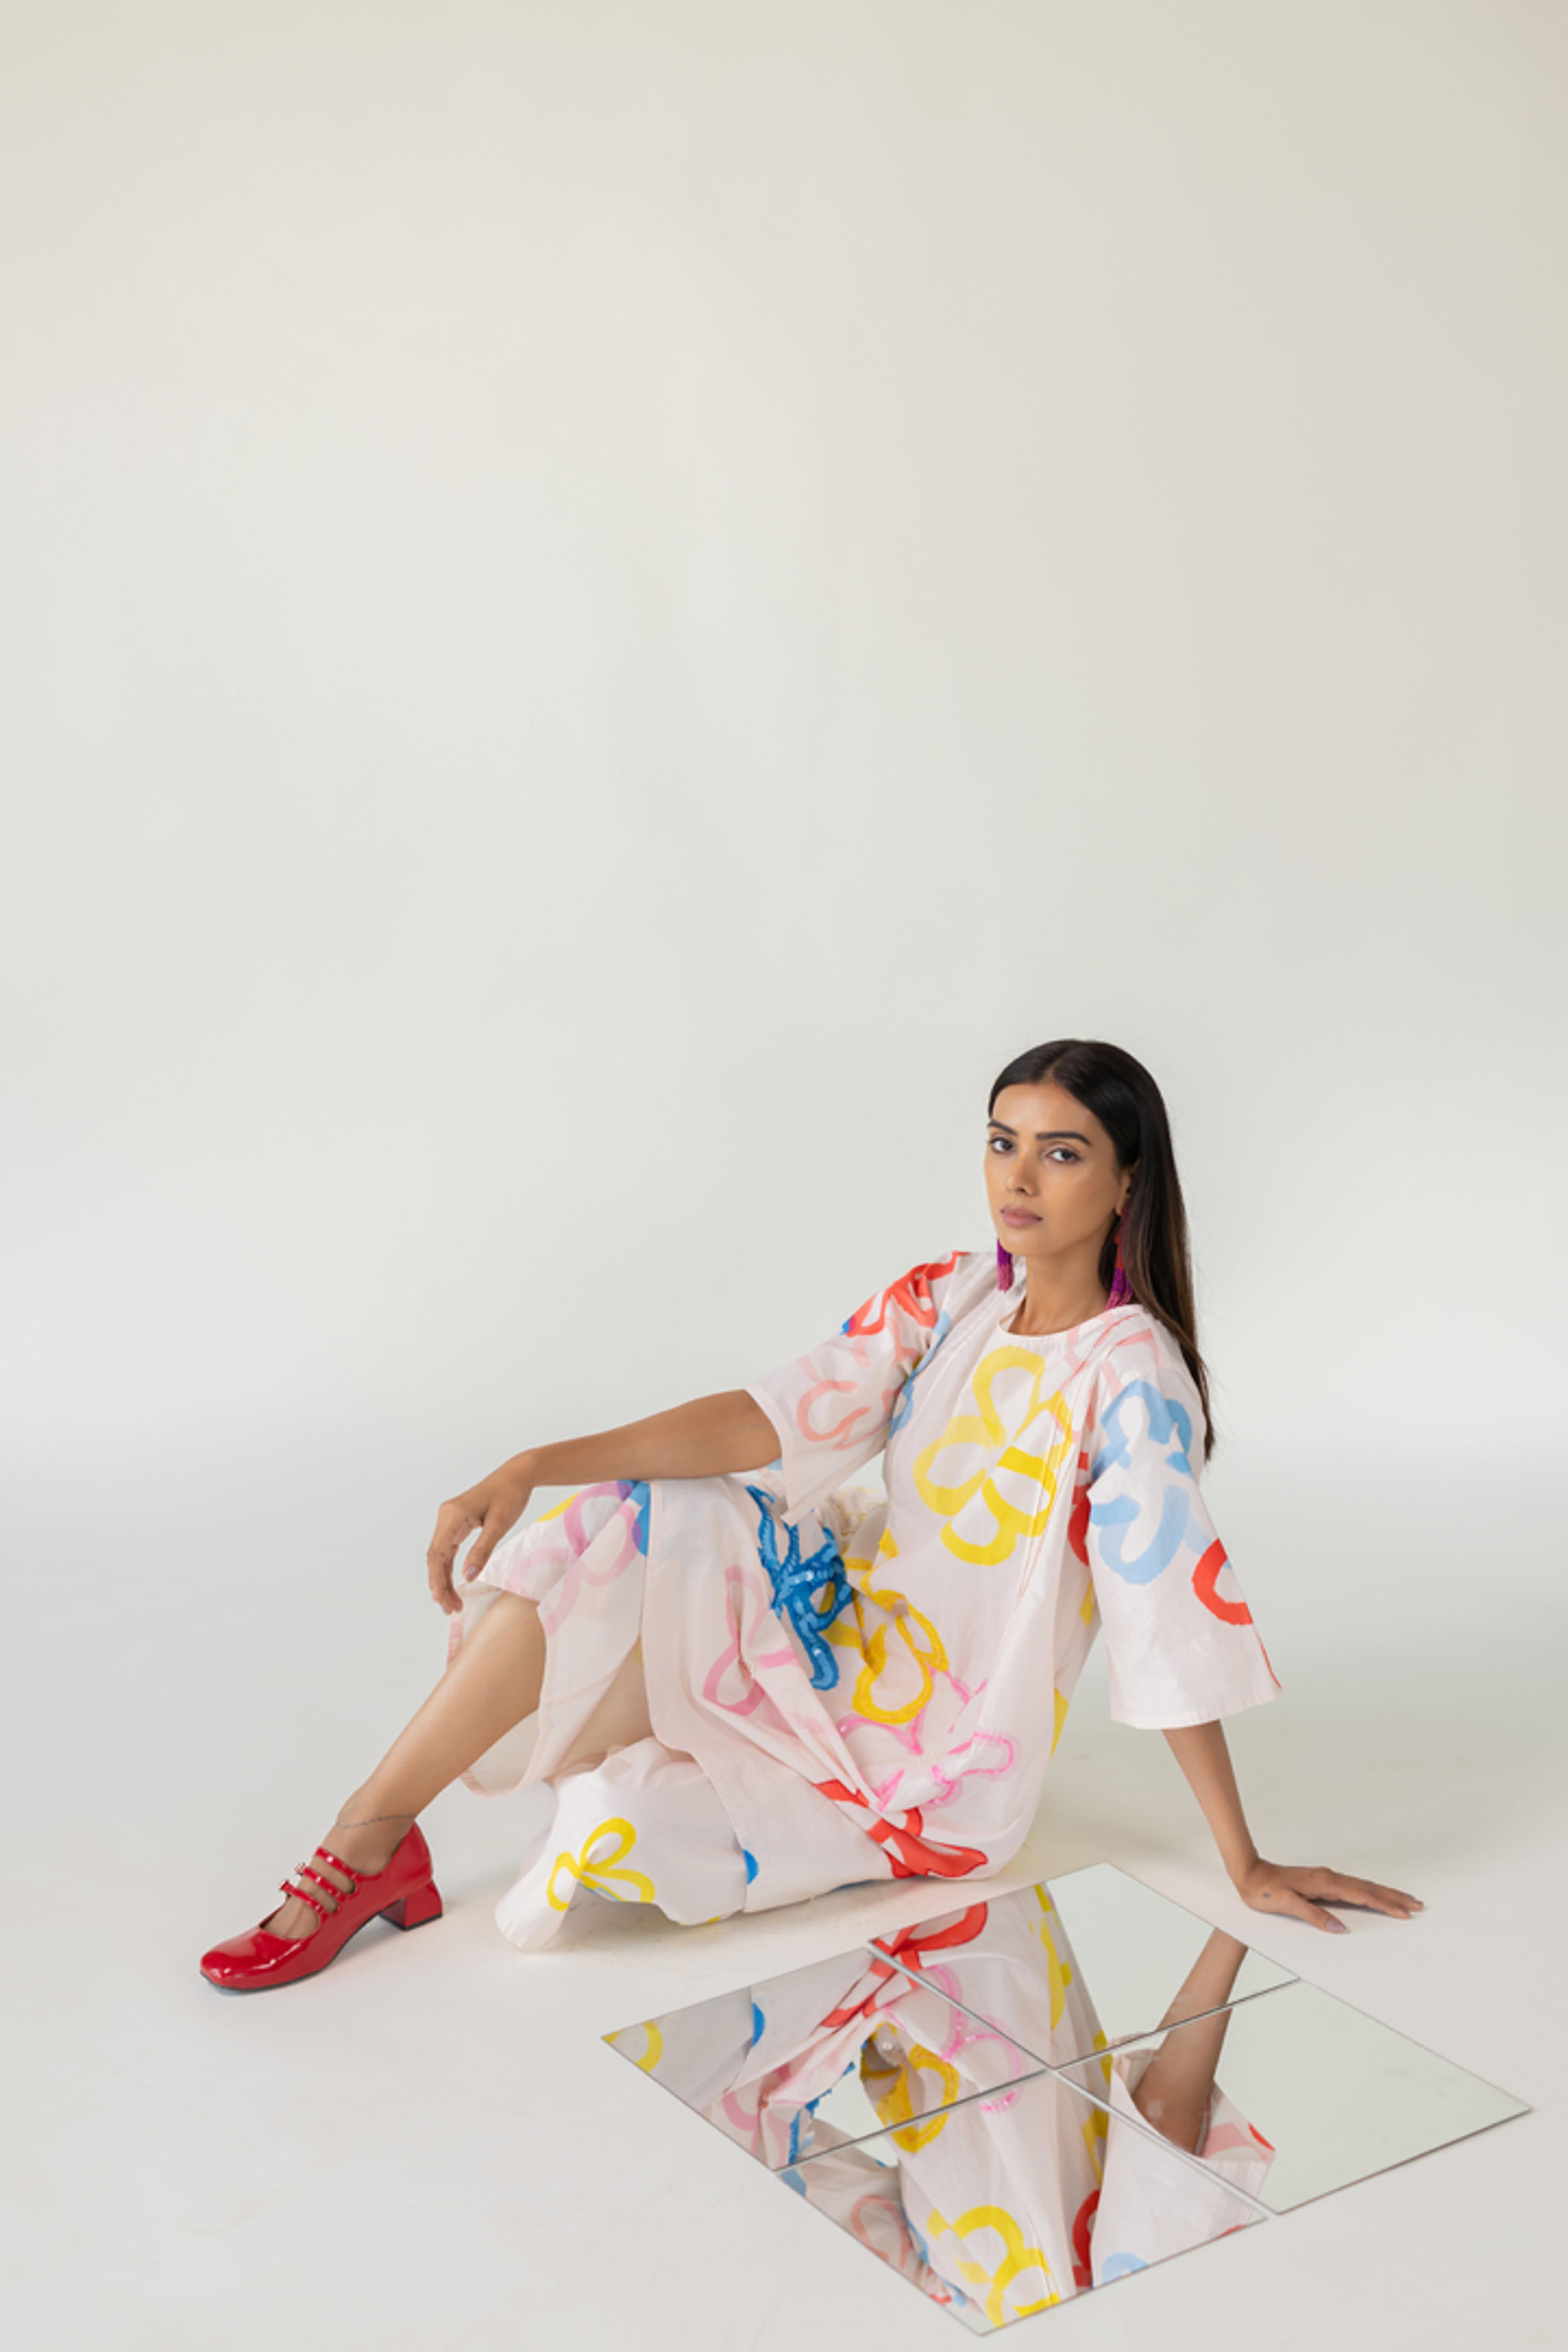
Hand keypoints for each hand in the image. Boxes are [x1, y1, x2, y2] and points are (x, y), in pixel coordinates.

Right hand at [426, 1456, 534, 1615]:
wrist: (518, 1475)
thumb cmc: (510, 1495)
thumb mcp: (499, 1525)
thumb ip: (482, 1550)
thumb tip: (467, 1577)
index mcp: (452, 1515)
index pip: (437, 1553)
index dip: (437, 1579)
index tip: (441, 1600)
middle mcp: (446, 1516)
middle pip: (435, 1557)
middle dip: (440, 1585)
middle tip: (450, 1608)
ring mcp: (450, 1519)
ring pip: (440, 1556)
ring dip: (444, 1579)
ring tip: (453, 1602)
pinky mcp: (457, 1522)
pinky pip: (448, 1549)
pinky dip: (449, 1568)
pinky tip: (455, 1584)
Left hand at [1232, 1857, 1423, 1933]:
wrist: (1250, 1874)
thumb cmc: (1265, 1891)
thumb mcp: (1287, 1905)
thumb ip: (1314, 1915)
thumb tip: (1340, 1928)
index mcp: (1325, 1883)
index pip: (1362, 1896)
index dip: (1384, 1905)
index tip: (1404, 1913)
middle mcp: (1329, 1878)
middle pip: (1369, 1888)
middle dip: (1394, 1897)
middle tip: (1417, 1904)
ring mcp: (1327, 1878)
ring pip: (1363, 1886)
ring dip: (1385, 1893)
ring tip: (1405, 1900)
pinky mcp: (1323, 1882)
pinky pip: (1354, 1887)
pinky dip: (1369, 1891)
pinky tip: (1374, 1895)